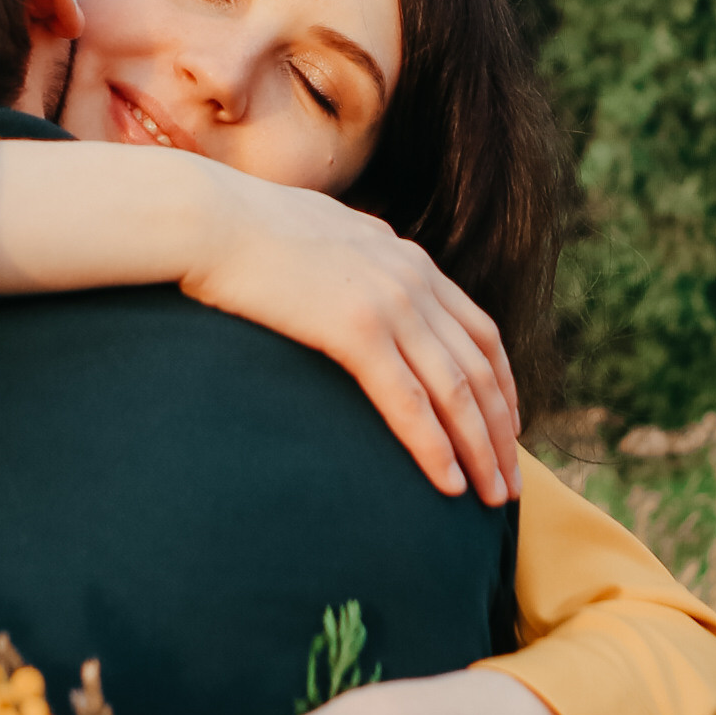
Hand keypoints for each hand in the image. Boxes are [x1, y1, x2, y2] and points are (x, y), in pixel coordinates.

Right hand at [184, 177, 518, 506]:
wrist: (204, 217)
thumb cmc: (240, 231)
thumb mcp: (318, 237)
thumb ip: (351, 263)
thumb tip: (344, 284)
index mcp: (406, 258)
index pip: (478, 329)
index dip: (502, 384)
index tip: (508, 428)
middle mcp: (412, 278)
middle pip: (480, 366)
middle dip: (501, 431)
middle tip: (512, 482)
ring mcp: (389, 301)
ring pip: (457, 390)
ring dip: (481, 450)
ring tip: (493, 497)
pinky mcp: (355, 329)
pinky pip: (410, 401)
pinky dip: (435, 447)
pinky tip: (448, 484)